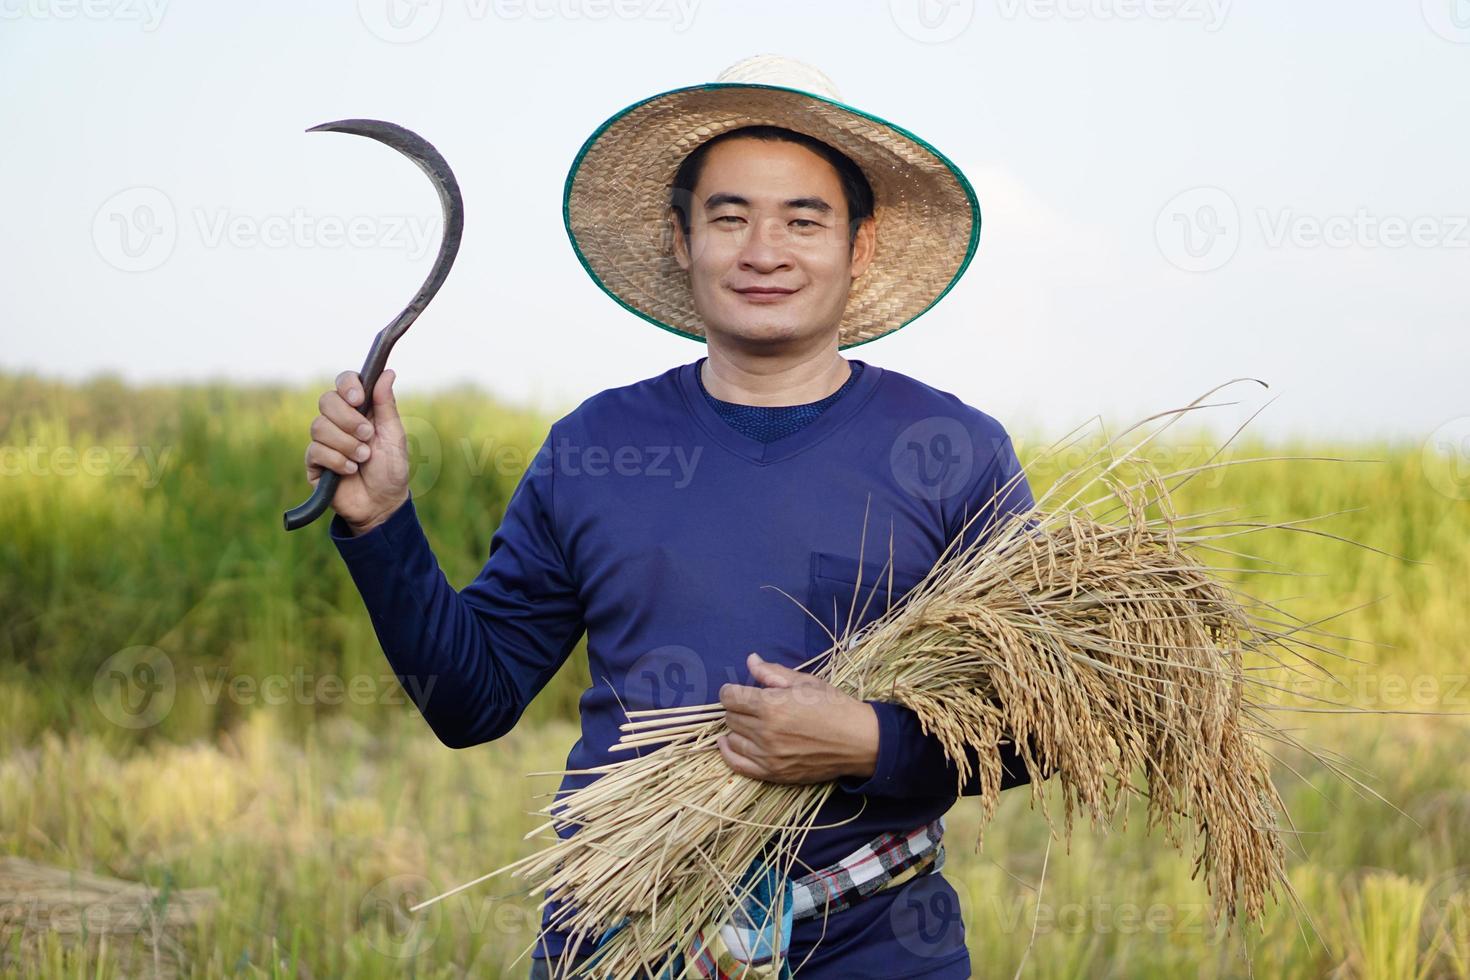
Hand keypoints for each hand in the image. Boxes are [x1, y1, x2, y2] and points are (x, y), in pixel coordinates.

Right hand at [303, 368, 410, 533]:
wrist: (382, 504)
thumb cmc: (391, 469)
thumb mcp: (394, 435)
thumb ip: (386, 404)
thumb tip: (387, 372)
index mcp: (359, 409)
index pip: (343, 382)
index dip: (347, 386)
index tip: (359, 399)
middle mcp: (339, 421)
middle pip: (326, 401)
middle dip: (348, 420)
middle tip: (367, 436)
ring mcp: (324, 441)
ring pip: (319, 426)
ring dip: (346, 444)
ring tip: (363, 458)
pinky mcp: (314, 462)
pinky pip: (316, 451)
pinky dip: (338, 461)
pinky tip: (350, 471)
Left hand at [716, 653, 878, 784]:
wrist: (859, 741)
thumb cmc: (834, 707)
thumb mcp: (806, 682)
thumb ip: (773, 673)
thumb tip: (750, 660)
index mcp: (771, 705)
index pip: (729, 697)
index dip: (731, 691)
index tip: (737, 691)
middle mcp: (765, 731)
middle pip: (730, 717)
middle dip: (737, 708)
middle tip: (751, 706)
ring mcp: (768, 756)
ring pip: (732, 739)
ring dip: (736, 729)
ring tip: (750, 723)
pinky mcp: (773, 774)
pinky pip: (737, 765)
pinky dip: (729, 753)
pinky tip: (729, 743)